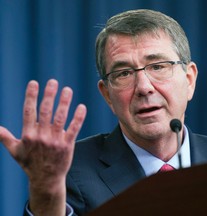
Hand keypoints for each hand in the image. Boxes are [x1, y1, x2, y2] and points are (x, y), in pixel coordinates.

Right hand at [0, 79, 86, 215]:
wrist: (46, 179)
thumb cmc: (30, 164)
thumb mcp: (15, 151)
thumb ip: (5, 137)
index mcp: (28, 135)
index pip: (29, 111)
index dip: (31, 96)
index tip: (34, 83)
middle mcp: (41, 136)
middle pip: (45, 111)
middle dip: (49, 95)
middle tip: (53, 82)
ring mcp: (55, 141)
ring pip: (60, 118)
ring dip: (64, 103)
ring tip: (68, 90)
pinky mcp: (67, 145)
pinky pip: (73, 129)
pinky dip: (78, 118)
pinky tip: (81, 107)